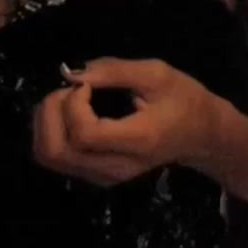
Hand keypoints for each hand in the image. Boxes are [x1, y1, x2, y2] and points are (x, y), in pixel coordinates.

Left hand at [31, 58, 227, 186]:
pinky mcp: (97, 176)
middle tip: (67, 90)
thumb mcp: (158, 74)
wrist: (202, 136)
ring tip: (66, 101)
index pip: (84, 134)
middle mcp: (116, 166)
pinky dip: (51, 133)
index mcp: (137, 140)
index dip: (72, 105)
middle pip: (55, 151)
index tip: (86, 84)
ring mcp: (105, 176)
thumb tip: (73, 72)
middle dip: (48, 114)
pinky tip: (69, 114)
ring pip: (49, 157)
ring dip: (45, 124)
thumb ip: (115, 71)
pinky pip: (57, 158)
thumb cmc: (184, 100)